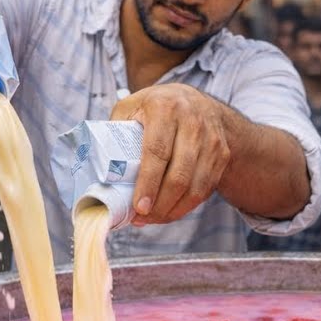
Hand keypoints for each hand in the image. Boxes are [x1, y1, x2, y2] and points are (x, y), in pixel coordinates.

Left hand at [111, 83, 231, 224]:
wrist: (197, 102)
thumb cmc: (156, 108)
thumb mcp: (131, 107)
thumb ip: (116, 130)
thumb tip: (98, 167)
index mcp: (165, 108)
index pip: (157, 152)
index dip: (148, 183)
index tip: (139, 206)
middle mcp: (193, 122)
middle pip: (179, 175)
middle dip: (160, 204)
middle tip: (142, 218)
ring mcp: (212, 140)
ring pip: (195, 187)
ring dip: (173, 210)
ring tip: (153, 218)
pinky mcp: (222, 155)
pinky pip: (205, 189)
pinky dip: (187, 206)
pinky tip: (169, 212)